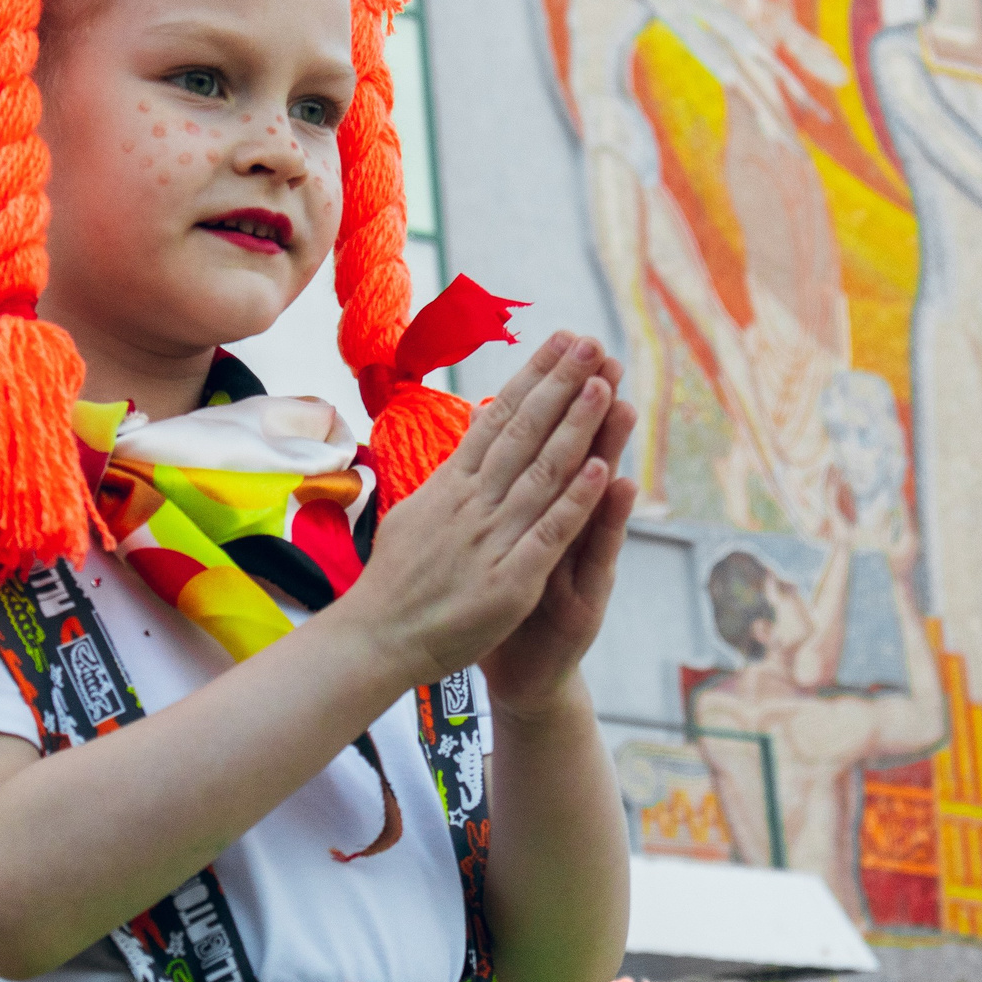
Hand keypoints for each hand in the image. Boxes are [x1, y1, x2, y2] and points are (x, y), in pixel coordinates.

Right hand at [338, 333, 623, 690]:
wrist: (377, 638)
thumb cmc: (397, 579)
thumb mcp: (418, 510)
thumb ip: (452, 469)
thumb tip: (475, 426)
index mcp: (452, 484)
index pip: (498, 418)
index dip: (533, 377)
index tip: (561, 342)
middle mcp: (473, 503)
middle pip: (524, 433)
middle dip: (560, 385)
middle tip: (591, 343)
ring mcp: (493, 539)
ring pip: (542, 474)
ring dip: (575, 429)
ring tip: (604, 387)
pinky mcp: (511, 581)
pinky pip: (548, 535)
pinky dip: (575, 502)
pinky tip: (600, 471)